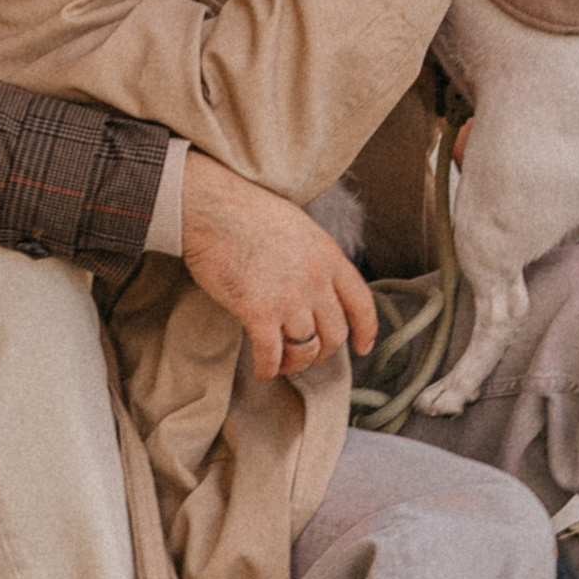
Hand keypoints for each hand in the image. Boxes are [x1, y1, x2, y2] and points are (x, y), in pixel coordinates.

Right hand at [179, 149, 375, 377]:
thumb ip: (315, 258)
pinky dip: (268, 368)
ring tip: (282, 364)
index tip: (362, 347)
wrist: (213, 208)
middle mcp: (316, 281)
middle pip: (335, 334)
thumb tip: (314, 285)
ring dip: (295, 363)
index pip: (361, 303)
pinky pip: (271, 354)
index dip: (365, 330)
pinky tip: (262, 370)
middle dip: (323, 352)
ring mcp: (289, 298)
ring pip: (306, 350)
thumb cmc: (247, 212)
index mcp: (328, 257)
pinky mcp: (258, 312)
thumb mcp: (299, 228)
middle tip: (307, 355)